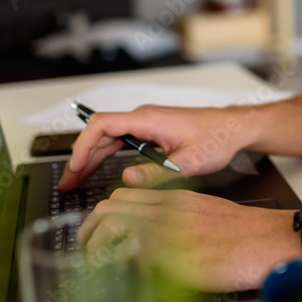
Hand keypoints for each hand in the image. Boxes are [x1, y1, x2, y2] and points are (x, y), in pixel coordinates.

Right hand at [59, 105, 257, 190]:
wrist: (233, 128)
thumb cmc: (216, 138)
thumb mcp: (189, 162)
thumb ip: (157, 172)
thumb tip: (128, 180)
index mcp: (149, 119)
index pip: (103, 125)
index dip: (84, 145)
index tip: (76, 167)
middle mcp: (143, 118)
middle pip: (100, 133)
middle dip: (81, 158)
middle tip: (67, 183)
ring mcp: (146, 123)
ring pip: (108, 138)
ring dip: (90, 158)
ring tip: (76, 181)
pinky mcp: (150, 130)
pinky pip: (120, 141)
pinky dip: (105, 155)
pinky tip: (97, 171)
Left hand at [78, 189, 301, 291]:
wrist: (271, 241)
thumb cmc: (248, 235)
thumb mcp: (208, 218)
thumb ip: (181, 222)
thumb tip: (160, 238)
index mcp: (176, 200)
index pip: (127, 194)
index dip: (106, 213)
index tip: (101, 230)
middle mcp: (169, 209)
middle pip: (113, 204)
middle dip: (91, 226)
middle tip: (88, 246)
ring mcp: (169, 229)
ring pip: (113, 220)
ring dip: (95, 240)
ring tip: (94, 259)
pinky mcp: (173, 251)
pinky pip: (130, 248)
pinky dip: (114, 258)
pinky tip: (116, 270)